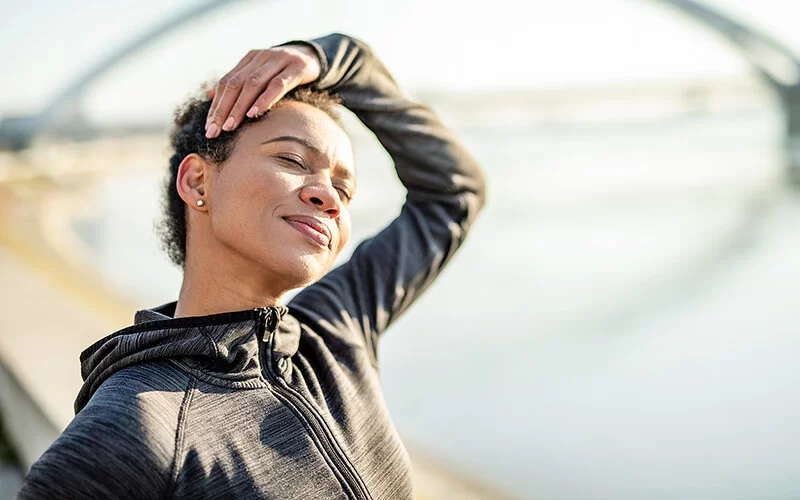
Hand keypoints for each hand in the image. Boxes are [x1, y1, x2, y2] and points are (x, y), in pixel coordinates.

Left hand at [205, 44, 320, 137]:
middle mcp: (260, 57)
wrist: (314, 56)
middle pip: (235, 84)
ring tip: (230, 126)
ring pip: (253, 84)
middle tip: (214, 131)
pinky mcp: (296, 68)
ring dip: (239, 107)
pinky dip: (264, 99)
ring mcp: (278, 60)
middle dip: (223, 109)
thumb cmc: (283, 71)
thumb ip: (237, 82)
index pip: (226, 83)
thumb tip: (209, 96)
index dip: (216, 105)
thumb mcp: (259, 73)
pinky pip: (277, 85)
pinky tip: (254, 113)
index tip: (208, 127)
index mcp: (249, 59)